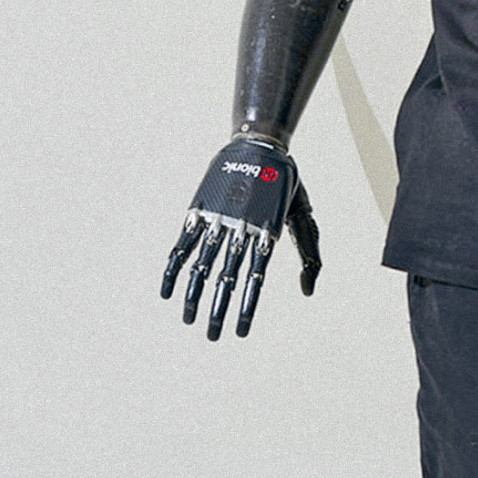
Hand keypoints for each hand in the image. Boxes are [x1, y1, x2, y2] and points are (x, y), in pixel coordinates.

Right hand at [160, 137, 321, 339]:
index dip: (247, 306)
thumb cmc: (285, 182)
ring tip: (190, 319)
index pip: (255, 278)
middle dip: (219, 309)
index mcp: (266, 231)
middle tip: (214, 336)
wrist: (259, 141)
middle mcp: (240, 228)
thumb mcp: (303, 213)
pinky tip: (168, 291)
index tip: (242, 332)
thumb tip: (308, 292)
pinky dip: (174, 268)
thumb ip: (309, 252)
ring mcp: (218, 218)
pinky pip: (184, 244)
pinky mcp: (199, 209)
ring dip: (195, 294)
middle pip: (227, 277)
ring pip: (203, 264)